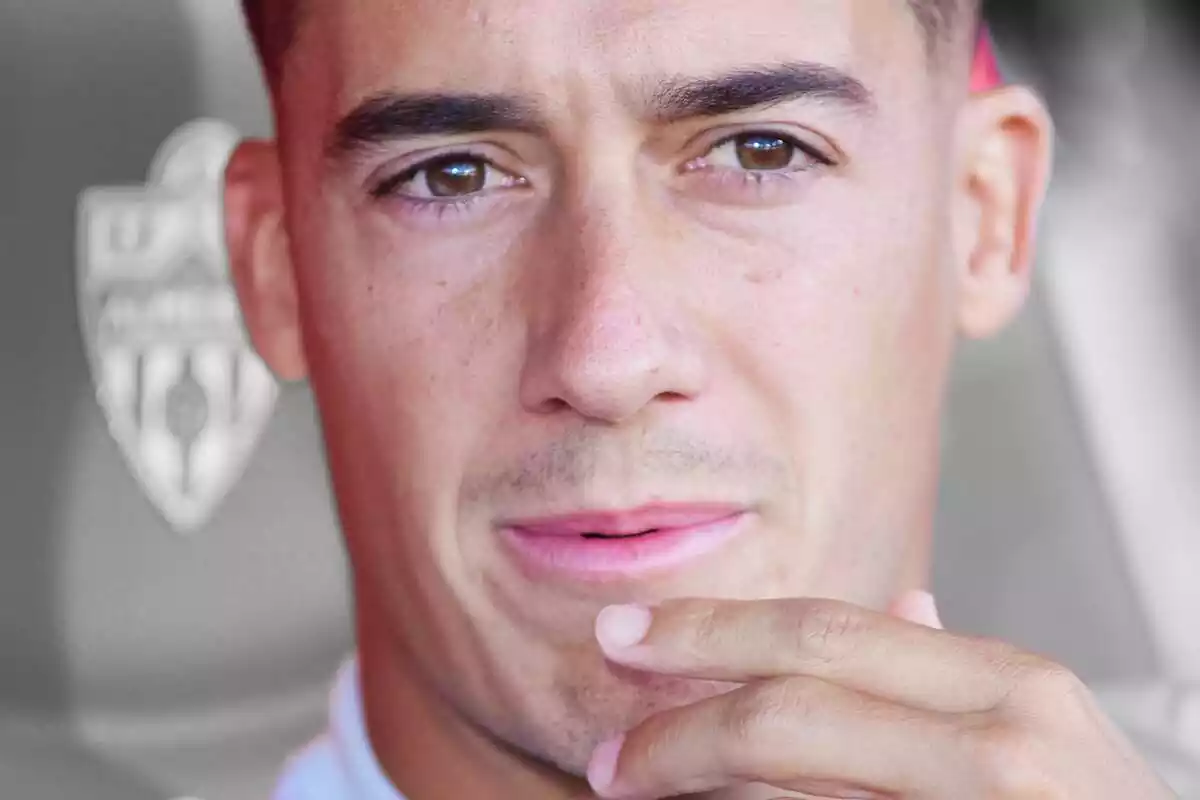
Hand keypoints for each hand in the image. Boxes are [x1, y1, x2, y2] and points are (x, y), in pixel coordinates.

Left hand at [586, 592, 1176, 798]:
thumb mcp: (1053, 731)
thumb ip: (960, 672)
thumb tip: (904, 599)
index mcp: (1013, 687)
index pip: (823, 635)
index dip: (710, 631)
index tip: (625, 635)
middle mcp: (999, 749)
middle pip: (788, 712)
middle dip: (677, 724)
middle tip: (606, 749)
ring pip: (788, 790)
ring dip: (695, 787)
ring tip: (639, 790)